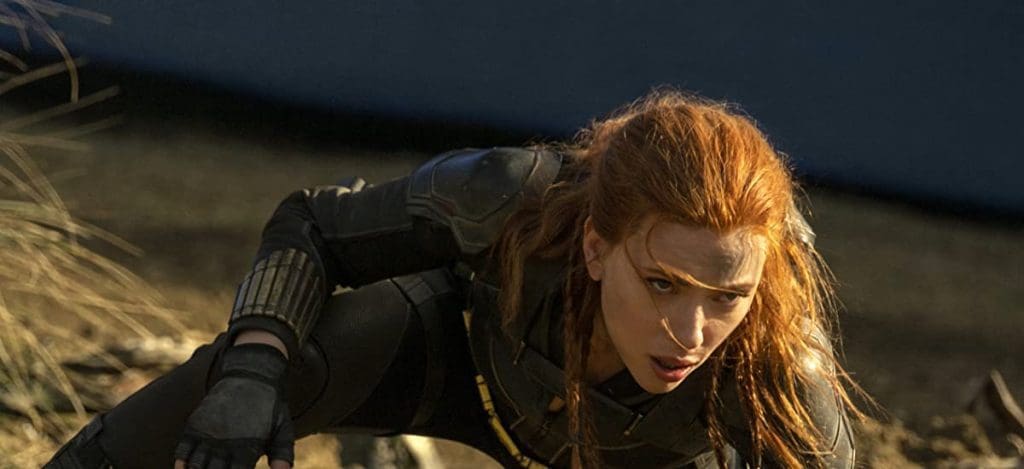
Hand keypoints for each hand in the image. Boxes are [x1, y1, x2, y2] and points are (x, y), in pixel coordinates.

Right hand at [173, 343, 293, 468]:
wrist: (252, 373)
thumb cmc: (270, 405)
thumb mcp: (283, 429)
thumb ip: (283, 454)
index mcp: (248, 448)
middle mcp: (226, 443)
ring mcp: (209, 433)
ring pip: (196, 466)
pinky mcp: (196, 424)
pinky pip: (182, 451)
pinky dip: (181, 463)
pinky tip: (185, 468)